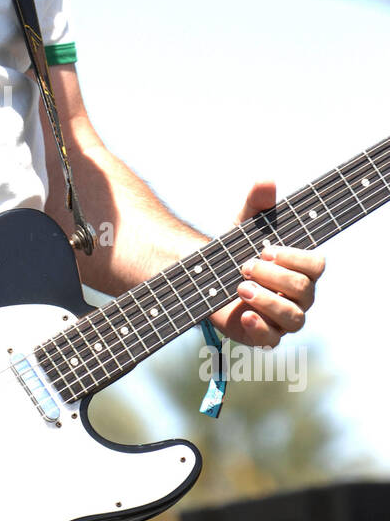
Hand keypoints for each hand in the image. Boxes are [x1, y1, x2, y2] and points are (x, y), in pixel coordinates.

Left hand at [209, 180, 324, 346]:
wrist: (204, 277)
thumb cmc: (233, 250)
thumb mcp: (243, 225)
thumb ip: (257, 204)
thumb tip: (266, 180)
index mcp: (300, 269)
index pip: (316, 265)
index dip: (293, 258)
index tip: (266, 249)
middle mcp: (298, 296)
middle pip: (304, 290)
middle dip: (273, 277)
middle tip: (244, 265)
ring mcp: (282, 318)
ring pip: (293, 317)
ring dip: (266, 300)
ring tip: (239, 286)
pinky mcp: (262, 335)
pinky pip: (272, 340)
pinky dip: (259, 328)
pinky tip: (243, 315)